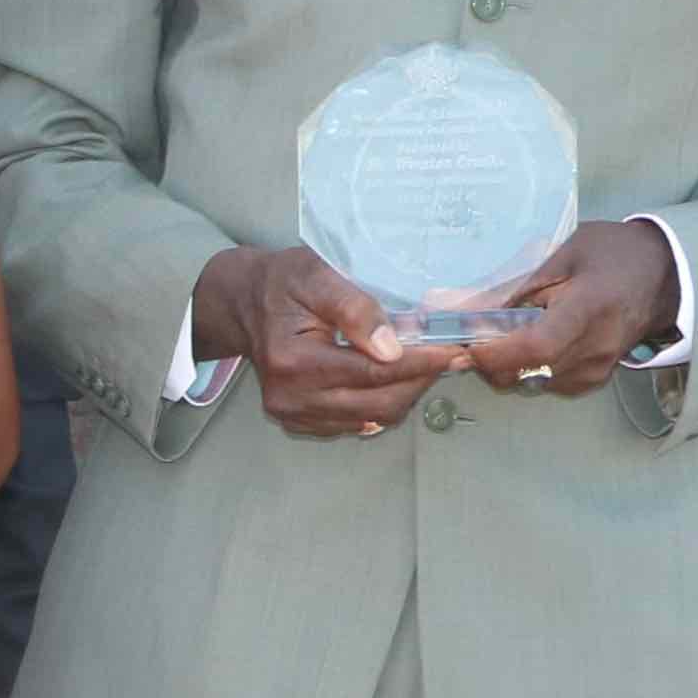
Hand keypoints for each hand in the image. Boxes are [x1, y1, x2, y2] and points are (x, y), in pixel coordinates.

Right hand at [193, 245, 437, 439]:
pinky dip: (382, 403)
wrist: (242, 304)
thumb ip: (353, 308)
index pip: (374, 373)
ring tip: (424, 363)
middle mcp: (291, 397)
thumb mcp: (315, 275)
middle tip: (449, 355)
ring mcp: (293, 414)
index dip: (421, 363)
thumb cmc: (281, 282)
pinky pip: (357, 422)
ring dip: (406, 392)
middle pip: (379, 402)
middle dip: (421, 380)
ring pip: (374, 417)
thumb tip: (391, 348)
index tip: (455, 351)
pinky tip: (392, 378)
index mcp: (293, 362)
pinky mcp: (299, 422)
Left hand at [448, 217, 680, 398]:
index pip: (537, 347)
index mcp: (589, 308)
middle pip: (526, 373)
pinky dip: (528, 369)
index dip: (494, 353)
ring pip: (532, 383)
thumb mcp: (565, 252)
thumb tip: (470, 309)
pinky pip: (548, 384)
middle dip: (489, 361)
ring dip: (506, 366)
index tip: (466, 343)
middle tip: (471, 337)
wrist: (665, 274)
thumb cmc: (614, 254)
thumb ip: (518, 283)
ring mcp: (598, 367)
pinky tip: (529, 343)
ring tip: (502, 334)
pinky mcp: (596, 378)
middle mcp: (595, 347)